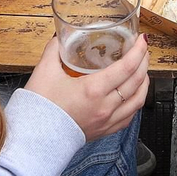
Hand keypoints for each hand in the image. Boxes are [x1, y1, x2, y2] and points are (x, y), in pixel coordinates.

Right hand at [25, 34, 149, 141]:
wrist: (33, 139)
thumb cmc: (39, 107)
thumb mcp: (44, 71)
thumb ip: (54, 49)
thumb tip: (60, 36)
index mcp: (93, 90)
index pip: (127, 67)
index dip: (138, 51)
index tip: (141, 40)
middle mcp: (105, 107)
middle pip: (137, 82)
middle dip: (144, 62)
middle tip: (142, 50)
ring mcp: (107, 121)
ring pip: (138, 101)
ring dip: (144, 82)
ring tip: (142, 70)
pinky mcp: (104, 131)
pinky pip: (129, 116)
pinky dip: (136, 101)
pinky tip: (133, 94)